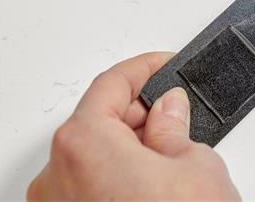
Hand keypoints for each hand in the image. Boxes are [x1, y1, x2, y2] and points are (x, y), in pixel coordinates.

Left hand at [27, 52, 240, 200]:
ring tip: (173, 157)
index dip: (146, 69)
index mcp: (85, 144)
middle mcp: (58, 176)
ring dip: (132, 148)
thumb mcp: (196, 164)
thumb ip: (175, 126)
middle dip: (140, 113)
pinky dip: (120, 177)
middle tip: (178, 114)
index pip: (112, 84)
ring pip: (95, 157)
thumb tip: (168, 110)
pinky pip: (91, 187)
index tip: (165, 67)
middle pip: (98, 121)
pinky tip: (155, 185)